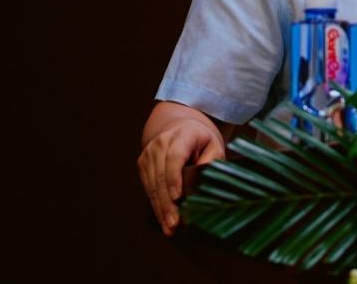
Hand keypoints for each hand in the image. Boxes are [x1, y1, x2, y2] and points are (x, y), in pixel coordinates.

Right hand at [137, 102, 227, 235]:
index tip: (177, 197)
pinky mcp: (142, 163)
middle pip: (161, 176)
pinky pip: (147, 187)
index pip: (175, 158)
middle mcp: (161, 143)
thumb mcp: (214, 145)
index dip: (174, 178)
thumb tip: (204, 178)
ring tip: (168, 228)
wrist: (181, 127)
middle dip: (167, 203)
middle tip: (174, 224)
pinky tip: (162, 218)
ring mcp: (149, 153)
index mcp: (182, 135)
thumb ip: (212, 159)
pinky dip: (155, 204)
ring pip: (152, 185)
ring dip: (160, 208)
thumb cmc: (202, 141)